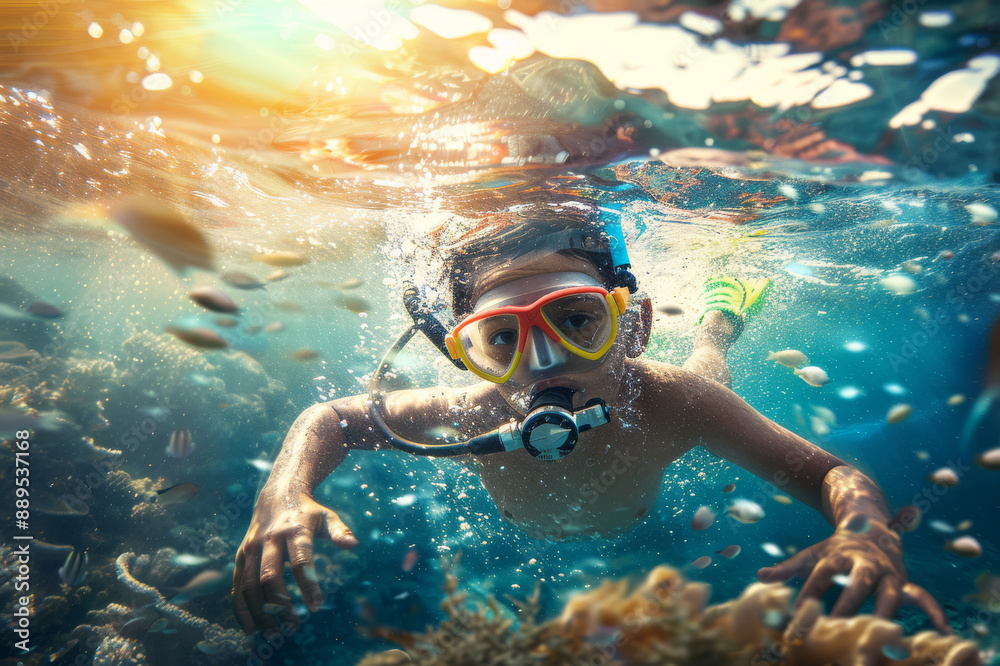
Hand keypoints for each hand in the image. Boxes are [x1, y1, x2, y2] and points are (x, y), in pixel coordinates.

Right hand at [233, 489, 357, 633]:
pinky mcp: (241, 555)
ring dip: (260, 612)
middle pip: (270, 577)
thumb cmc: (308, 511)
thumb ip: (339, 531)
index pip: (300, 560)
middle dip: (281, 605)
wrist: (277, 494)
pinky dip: (241, 608)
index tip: (316, 606)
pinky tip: (250, 628)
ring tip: (275, 632)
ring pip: (250, 585)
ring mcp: (252, 548)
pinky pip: (237, 585)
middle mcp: (270, 539)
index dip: (308, 585)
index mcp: (294, 530)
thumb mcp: (326, 517)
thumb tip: (354, 544)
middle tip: (294, 625)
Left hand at [756, 520, 949, 632]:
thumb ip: (787, 568)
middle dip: (847, 604)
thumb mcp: (811, 555)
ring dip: (887, 613)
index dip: (809, 595)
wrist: (870, 527)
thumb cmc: (835, 550)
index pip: (820, 576)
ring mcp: (887, 572)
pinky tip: (943, 631)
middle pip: (856, 583)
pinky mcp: (904, 581)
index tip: (797, 617)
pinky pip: (922, 596)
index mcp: (836, 555)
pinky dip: (932, 611)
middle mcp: (863, 562)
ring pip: (889, 592)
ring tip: (885, 635)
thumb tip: (760, 576)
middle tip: (837, 626)